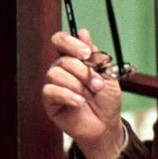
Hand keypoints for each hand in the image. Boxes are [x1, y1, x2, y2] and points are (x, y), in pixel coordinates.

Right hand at [42, 29, 124, 158]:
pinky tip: (79, 102)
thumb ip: (94, 55)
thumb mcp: (107, 74)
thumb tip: (83, 32)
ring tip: (89, 96)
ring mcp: (54, 85)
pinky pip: (50, 91)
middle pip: (63, 60)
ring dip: (77, 85)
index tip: (86, 54)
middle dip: (84, 72)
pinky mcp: (49, 101)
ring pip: (56, 74)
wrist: (106, 126)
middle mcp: (61, 69)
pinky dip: (67, 95)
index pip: (60, 40)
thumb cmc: (106, 100)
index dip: (70, 43)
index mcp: (73, 59)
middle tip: (98, 85)